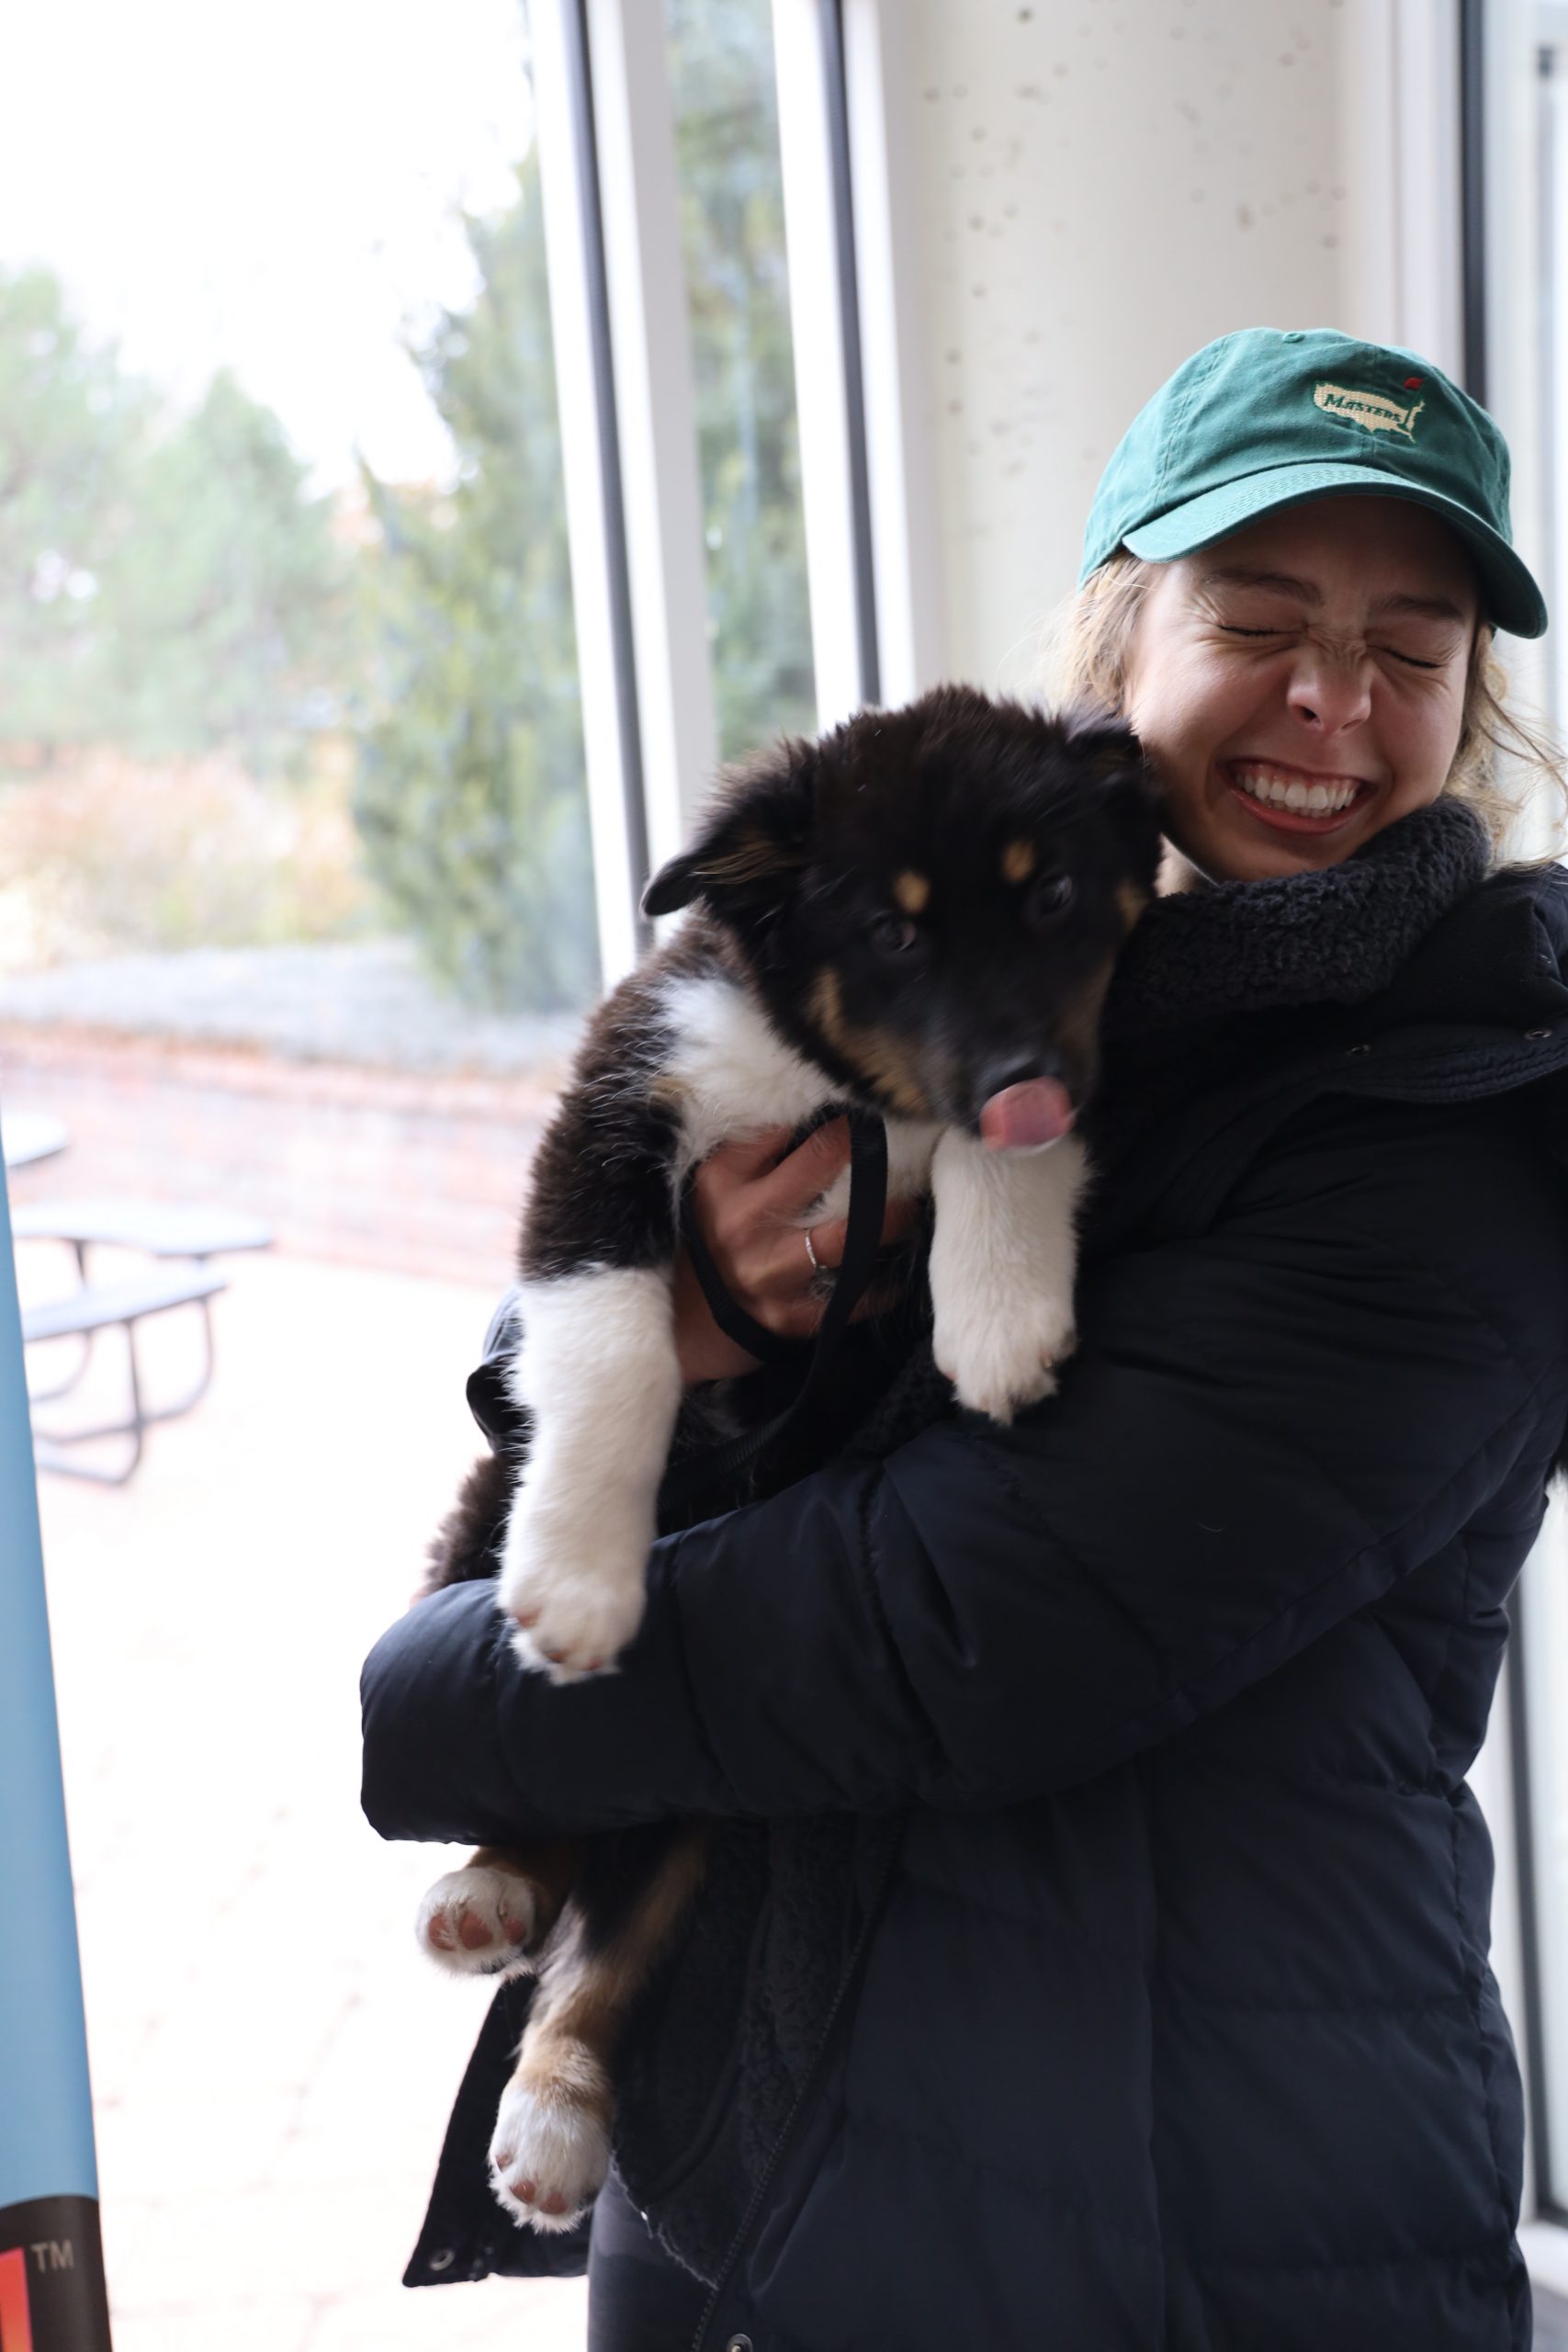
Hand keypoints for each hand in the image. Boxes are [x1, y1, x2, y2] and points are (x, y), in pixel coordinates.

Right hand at [673, 1118, 922, 1383]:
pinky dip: (879, 1288)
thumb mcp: (709, 1190)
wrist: (678, 1324)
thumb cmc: (702, 1245)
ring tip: (912, 1209)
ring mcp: (768, 1271)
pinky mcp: (787, 1316)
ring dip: (890, 1219)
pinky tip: (895, 1276)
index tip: (864, 1115)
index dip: (833, 1120)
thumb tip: (815, 1119)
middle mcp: (745, 1221)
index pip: (787, 1130)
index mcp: (722, 1179)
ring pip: (847, 1236)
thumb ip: (750, 1155)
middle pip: (824, 1166)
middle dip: (868, 1152)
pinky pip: (850, 1299)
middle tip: (900, 1149)